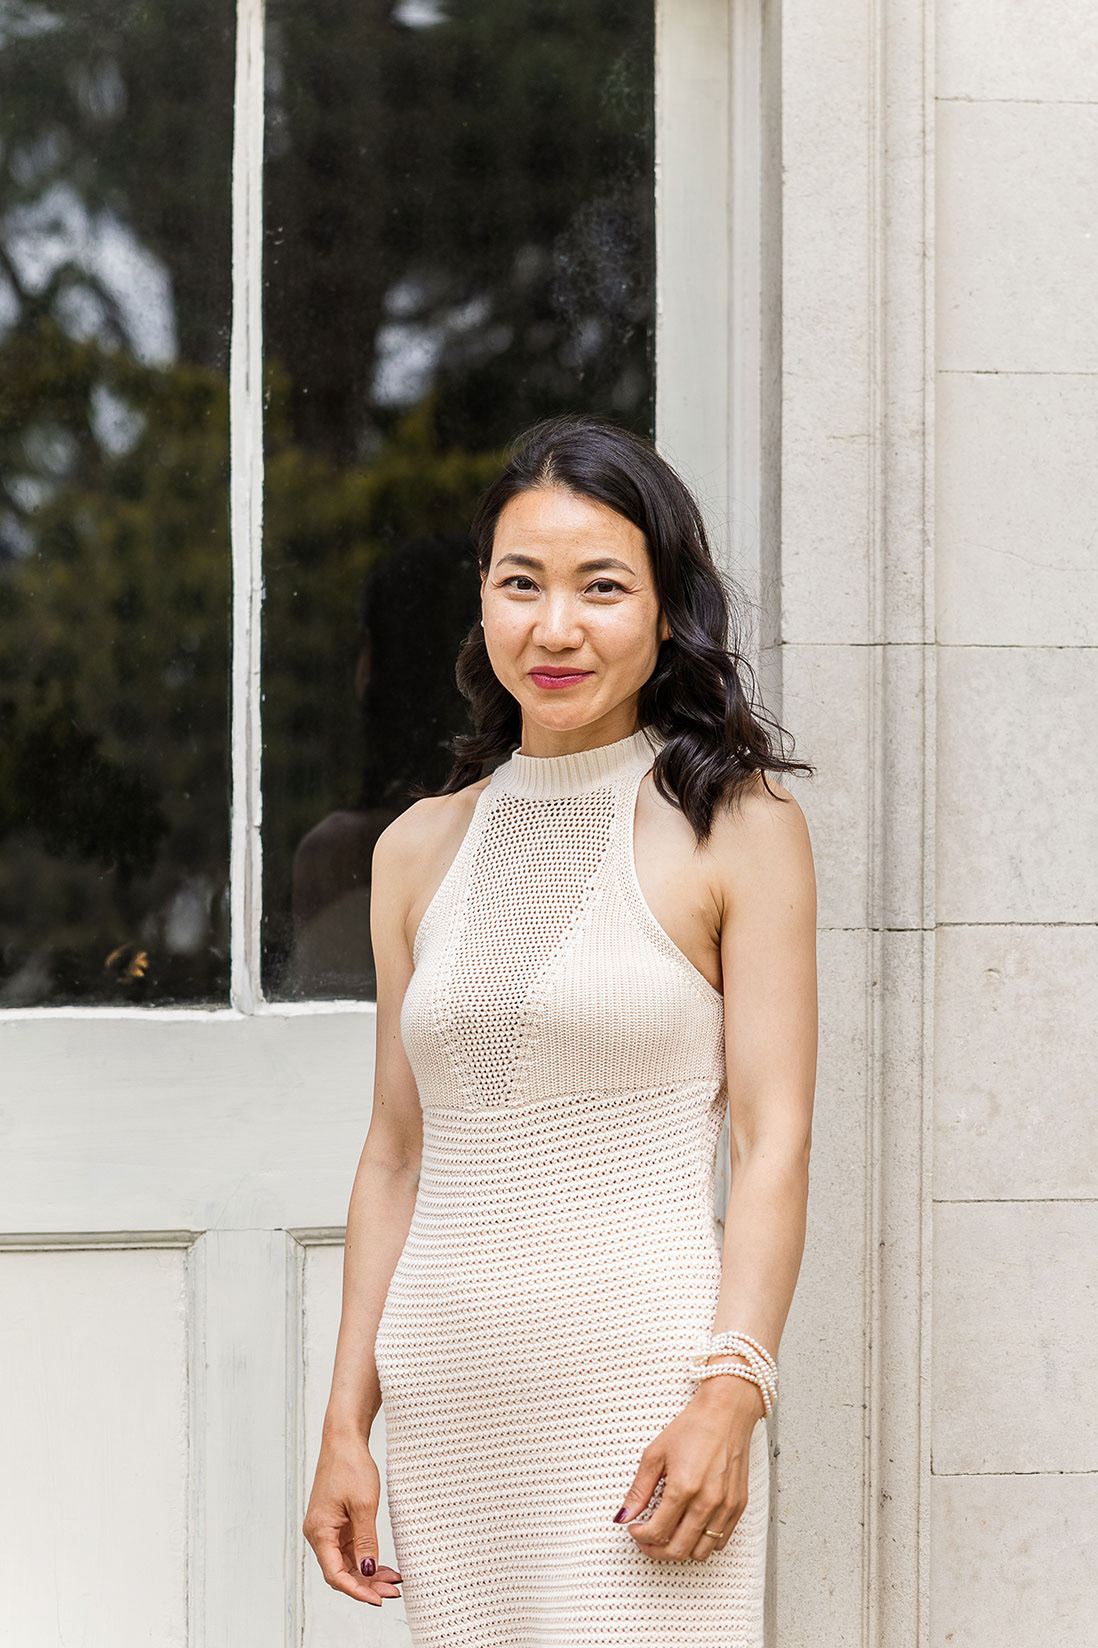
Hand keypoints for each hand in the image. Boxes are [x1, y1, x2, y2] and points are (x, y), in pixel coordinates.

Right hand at [302, 1430, 403, 1606]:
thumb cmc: (350, 1466)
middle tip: (393, 1592)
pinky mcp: (335, 1523)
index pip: (335, 1574)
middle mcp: (318, 1534)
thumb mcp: (364, 1505)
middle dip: (366, 1585)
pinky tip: (383, 1566)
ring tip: (393, 1582)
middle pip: (341, 1572)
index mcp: (319, 1532)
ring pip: (346, 1563)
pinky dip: (365, 1558)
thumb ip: (365, 1540)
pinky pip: (349, 1549)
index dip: (356, 1591)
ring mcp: (326, 1529)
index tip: (378, 1599)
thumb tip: (367, 1571)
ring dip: (368, 1574)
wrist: (344, 1440)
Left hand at [613, 1375, 763, 1562]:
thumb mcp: (655, 1454)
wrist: (726, 1412)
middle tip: (646, 1540)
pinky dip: (704, 1543)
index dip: (640, 1536)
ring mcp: (726, 1506)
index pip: (657, 1532)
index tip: (634, 1529)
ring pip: (701, 1553)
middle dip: (656, 1550)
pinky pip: (721, 1542)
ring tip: (668, 1535)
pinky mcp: (739, 1506)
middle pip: (678, 1550)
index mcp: (683, 1487)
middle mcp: (707, 1502)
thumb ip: (639, 1490)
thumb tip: (623, 1516)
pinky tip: (691, 1527)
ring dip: (681, 1550)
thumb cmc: (691, 1428)